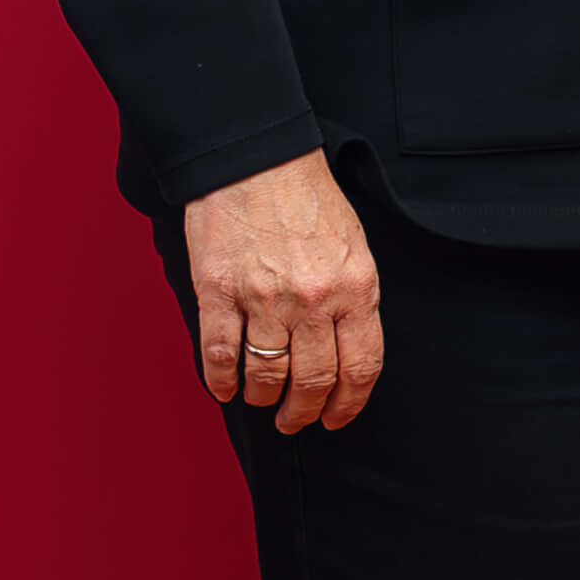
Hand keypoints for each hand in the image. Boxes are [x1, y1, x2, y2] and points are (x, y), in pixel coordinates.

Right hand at [182, 148, 383, 433]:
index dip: (348, 404)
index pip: (360, 367)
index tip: (335, 419)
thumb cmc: (307, 197)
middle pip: (313, 381)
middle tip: (294, 421)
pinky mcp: (219, 292)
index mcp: (356, 287)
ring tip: (261, 401)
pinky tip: (225, 388)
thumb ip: (353, 298)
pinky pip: (221, 356)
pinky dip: (221, 382)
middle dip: (303, 412)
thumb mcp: (354, 245)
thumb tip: (344, 349)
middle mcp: (315, 299)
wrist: (256, 158)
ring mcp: (265, 298)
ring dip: (263, 398)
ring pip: (266, 375)